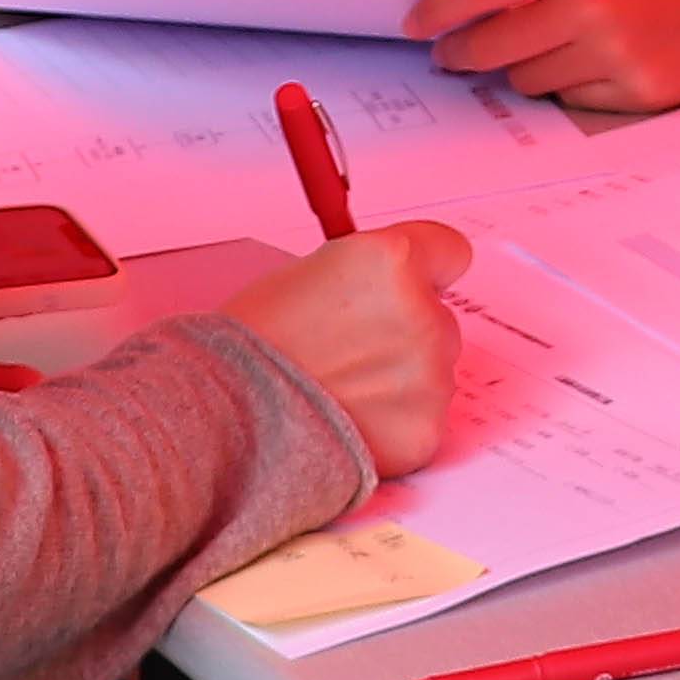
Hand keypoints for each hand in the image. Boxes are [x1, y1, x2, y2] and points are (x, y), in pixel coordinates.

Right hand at [225, 218, 468, 474]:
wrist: (229, 415)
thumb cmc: (254, 345)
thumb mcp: (309, 274)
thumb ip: (370, 275)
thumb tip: (397, 287)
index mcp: (392, 261)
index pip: (451, 251)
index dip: (428, 271)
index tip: (413, 287)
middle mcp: (422, 313)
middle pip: (440, 319)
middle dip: (405, 334)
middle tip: (350, 351)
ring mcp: (430, 376)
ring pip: (433, 372)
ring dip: (400, 381)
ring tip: (340, 389)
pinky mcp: (426, 429)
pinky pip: (423, 419)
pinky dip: (394, 424)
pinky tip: (349, 419)